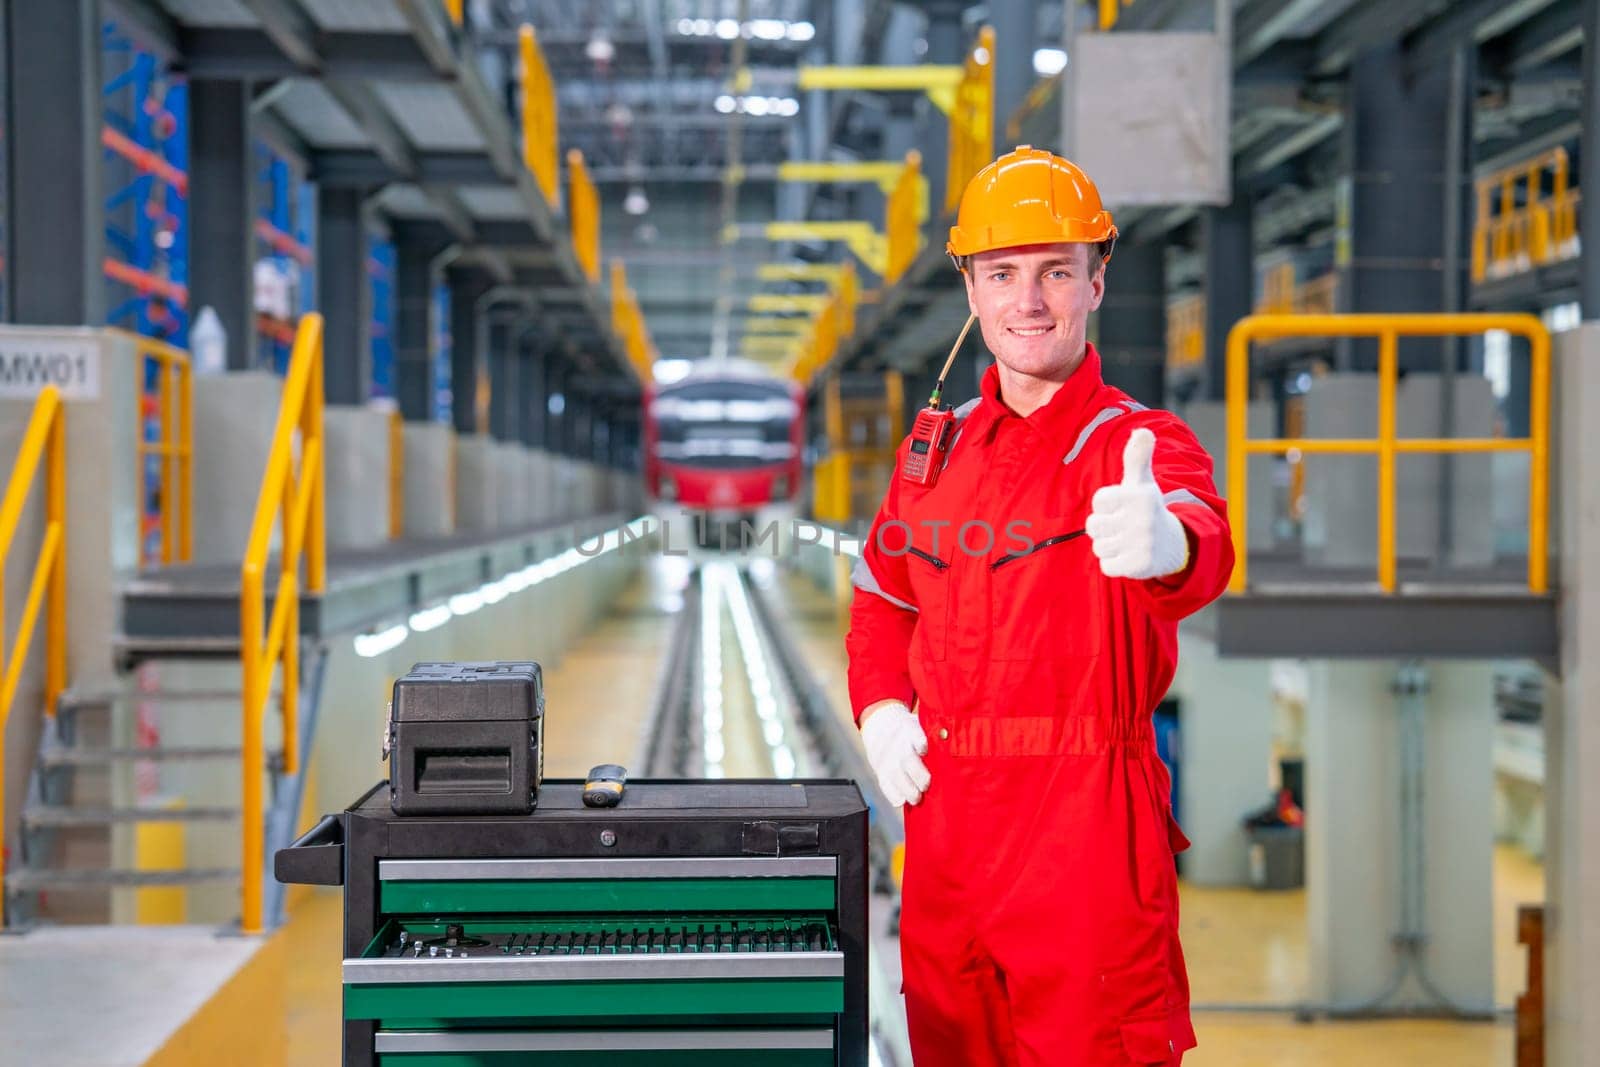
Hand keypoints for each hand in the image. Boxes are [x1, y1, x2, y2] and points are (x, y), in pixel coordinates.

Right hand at [859, 701, 930, 806]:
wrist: (881, 727)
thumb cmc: (912, 733)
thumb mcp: (922, 726)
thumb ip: (939, 737)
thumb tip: (964, 747)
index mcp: (912, 731)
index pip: (915, 735)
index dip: (920, 742)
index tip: (925, 749)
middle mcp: (899, 745)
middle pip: (907, 759)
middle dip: (917, 774)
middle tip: (926, 785)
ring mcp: (889, 759)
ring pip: (896, 775)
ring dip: (906, 789)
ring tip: (916, 799)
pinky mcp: (881, 772)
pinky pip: (885, 785)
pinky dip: (893, 795)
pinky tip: (901, 801)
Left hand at [1087, 428, 1189, 579]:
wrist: (1173, 545)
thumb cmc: (1147, 509)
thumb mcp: (1142, 482)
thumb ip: (1137, 457)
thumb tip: (1143, 431)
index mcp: (1139, 495)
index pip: (1099, 501)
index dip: (1106, 506)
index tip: (1123, 507)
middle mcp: (1142, 518)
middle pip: (1093, 526)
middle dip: (1104, 528)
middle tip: (1124, 526)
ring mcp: (1142, 543)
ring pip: (1099, 547)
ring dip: (1109, 546)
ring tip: (1128, 541)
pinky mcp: (1139, 565)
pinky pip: (1106, 566)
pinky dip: (1114, 564)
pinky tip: (1130, 556)